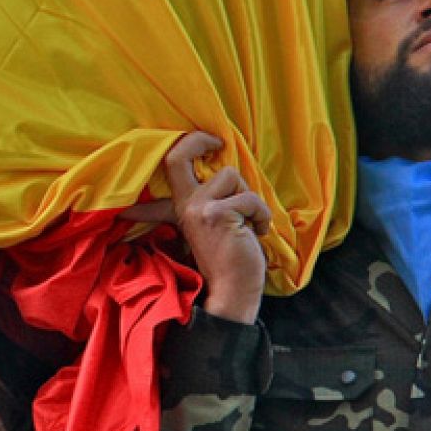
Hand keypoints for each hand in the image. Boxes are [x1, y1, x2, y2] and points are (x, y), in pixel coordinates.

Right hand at [119, 132, 269, 323]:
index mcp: (182, 207)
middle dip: (199, 140)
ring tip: (248, 222)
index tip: (207, 138)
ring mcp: (198, 208)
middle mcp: (184, 205)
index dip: (184, 144)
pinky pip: (250, 198)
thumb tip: (223, 177)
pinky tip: (257, 233)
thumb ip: (210, 202)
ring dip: (249, 198)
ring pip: (231, 175)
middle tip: (216, 141)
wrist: (231, 292)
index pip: (169, 169)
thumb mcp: (212, 226)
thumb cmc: (229, 259)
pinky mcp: (217, 214)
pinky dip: (262, 216)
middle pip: (179, 156)